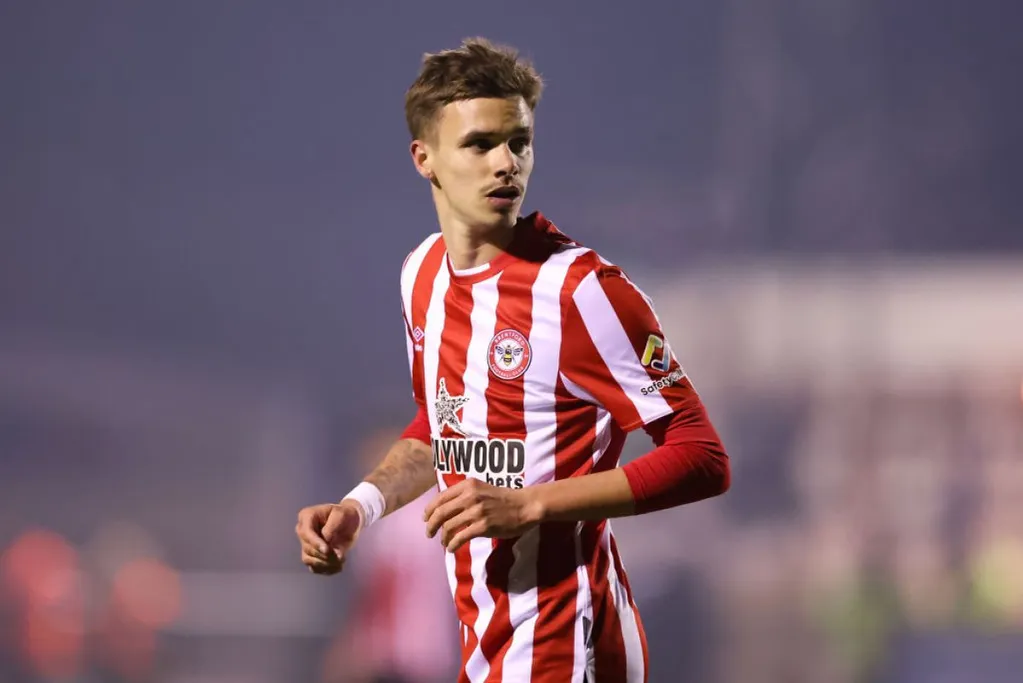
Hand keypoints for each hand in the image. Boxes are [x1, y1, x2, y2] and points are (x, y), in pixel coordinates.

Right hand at [295, 501, 362, 574]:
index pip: (306, 533)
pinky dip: (326, 570)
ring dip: (325, 564)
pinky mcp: (311, 556)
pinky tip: (338, 567)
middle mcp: (302, 531)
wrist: (350, 522)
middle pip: (307, 548)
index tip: (327, 550)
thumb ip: (332, 528)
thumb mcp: (341, 515)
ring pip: (308, 560)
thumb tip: (326, 543)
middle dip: (324, 555)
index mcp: (307, 516)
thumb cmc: (345, 515)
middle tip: (341, 557)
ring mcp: (305, 545)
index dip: (315, 543)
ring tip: (341, 562)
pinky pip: (314, 568)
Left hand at [423, 478, 541, 552]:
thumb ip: (464, 495)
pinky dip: (452, 544)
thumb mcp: (481, 489)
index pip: (440, 498)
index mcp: (468, 486)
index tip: (426, 519)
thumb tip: (444, 509)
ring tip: (444, 543)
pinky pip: (460, 537)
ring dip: (443, 537)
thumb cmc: (503, 499)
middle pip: (441, 512)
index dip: (430, 510)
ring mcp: (476, 511)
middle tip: (429, 533)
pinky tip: (451, 548)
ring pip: (449, 526)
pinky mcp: (483, 526)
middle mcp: (470, 496)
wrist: (524, 506)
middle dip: (431, 525)